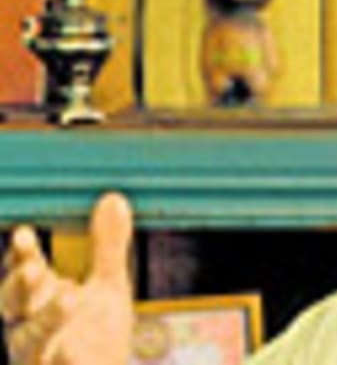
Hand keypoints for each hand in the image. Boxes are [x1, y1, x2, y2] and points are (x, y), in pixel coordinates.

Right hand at [0, 193, 133, 363]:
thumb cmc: (98, 337)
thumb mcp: (108, 288)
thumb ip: (107, 249)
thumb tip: (114, 198)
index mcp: (41, 299)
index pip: (23, 273)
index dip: (20, 256)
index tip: (24, 234)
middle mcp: (32, 327)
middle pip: (12, 307)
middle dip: (19, 286)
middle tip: (34, 268)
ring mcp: (41, 357)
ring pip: (29, 341)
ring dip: (46, 318)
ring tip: (70, 296)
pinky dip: (64, 361)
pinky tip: (71, 352)